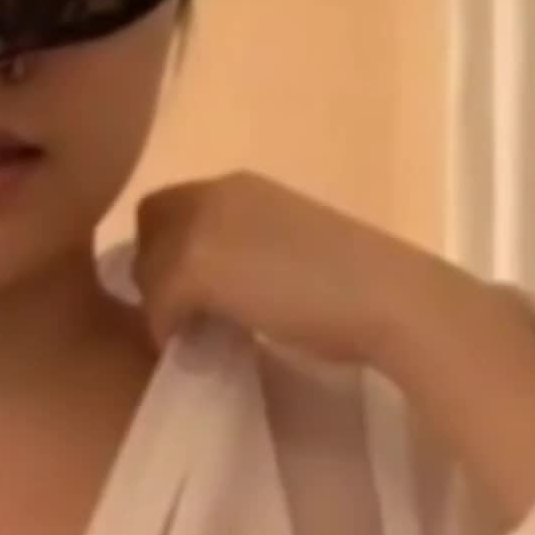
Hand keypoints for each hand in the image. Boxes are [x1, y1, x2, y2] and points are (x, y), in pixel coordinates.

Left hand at [132, 170, 456, 367]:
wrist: (387, 298)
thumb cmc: (356, 287)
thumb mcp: (289, 249)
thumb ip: (247, 250)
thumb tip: (212, 286)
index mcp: (241, 186)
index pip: (169, 206)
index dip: (169, 247)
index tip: (190, 290)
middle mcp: (217, 193)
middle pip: (149, 228)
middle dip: (158, 270)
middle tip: (185, 314)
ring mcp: (204, 227)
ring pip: (148, 267)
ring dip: (163, 303)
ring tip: (193, 334)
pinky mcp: (199, 267)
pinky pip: (158, 303)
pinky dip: (168, 329)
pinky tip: (197, 348)